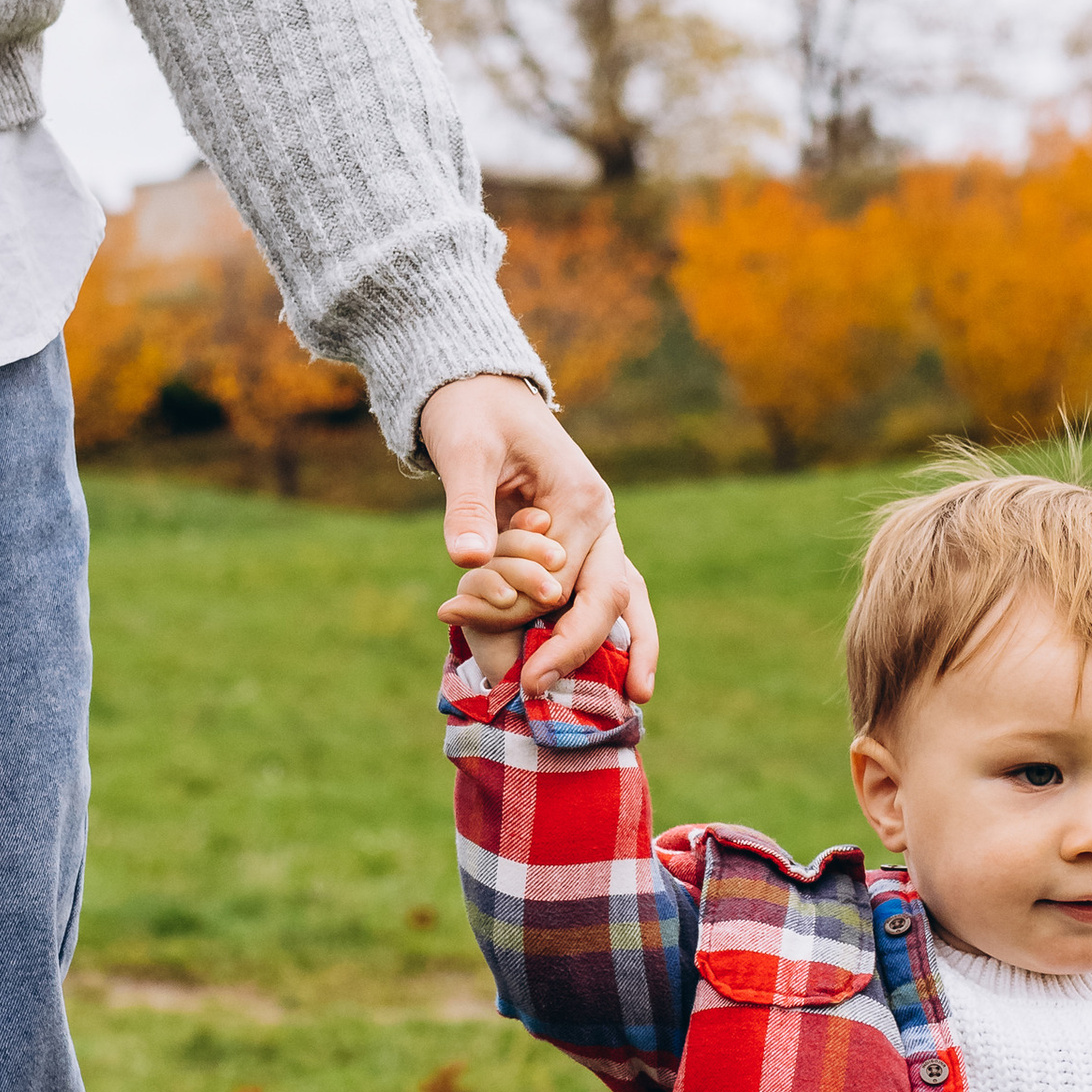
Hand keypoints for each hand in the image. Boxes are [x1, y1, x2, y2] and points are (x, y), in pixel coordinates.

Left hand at [421, 373, 656, 697]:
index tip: (456, 623)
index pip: (556, 578)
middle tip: (532, 689)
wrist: (483, 389)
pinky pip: (606, 595)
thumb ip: (468, 506)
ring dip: (626, 649)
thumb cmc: (472, 414)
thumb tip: (466, 562)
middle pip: (604, 597)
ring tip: (635, 701)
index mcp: (581, 497)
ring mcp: (600, 533)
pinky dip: (617, 633)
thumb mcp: (464, 450)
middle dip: (574, 648)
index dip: (511, 610)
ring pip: (622, 600)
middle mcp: (601, 518)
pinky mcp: (585, 543)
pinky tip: (629, 678)